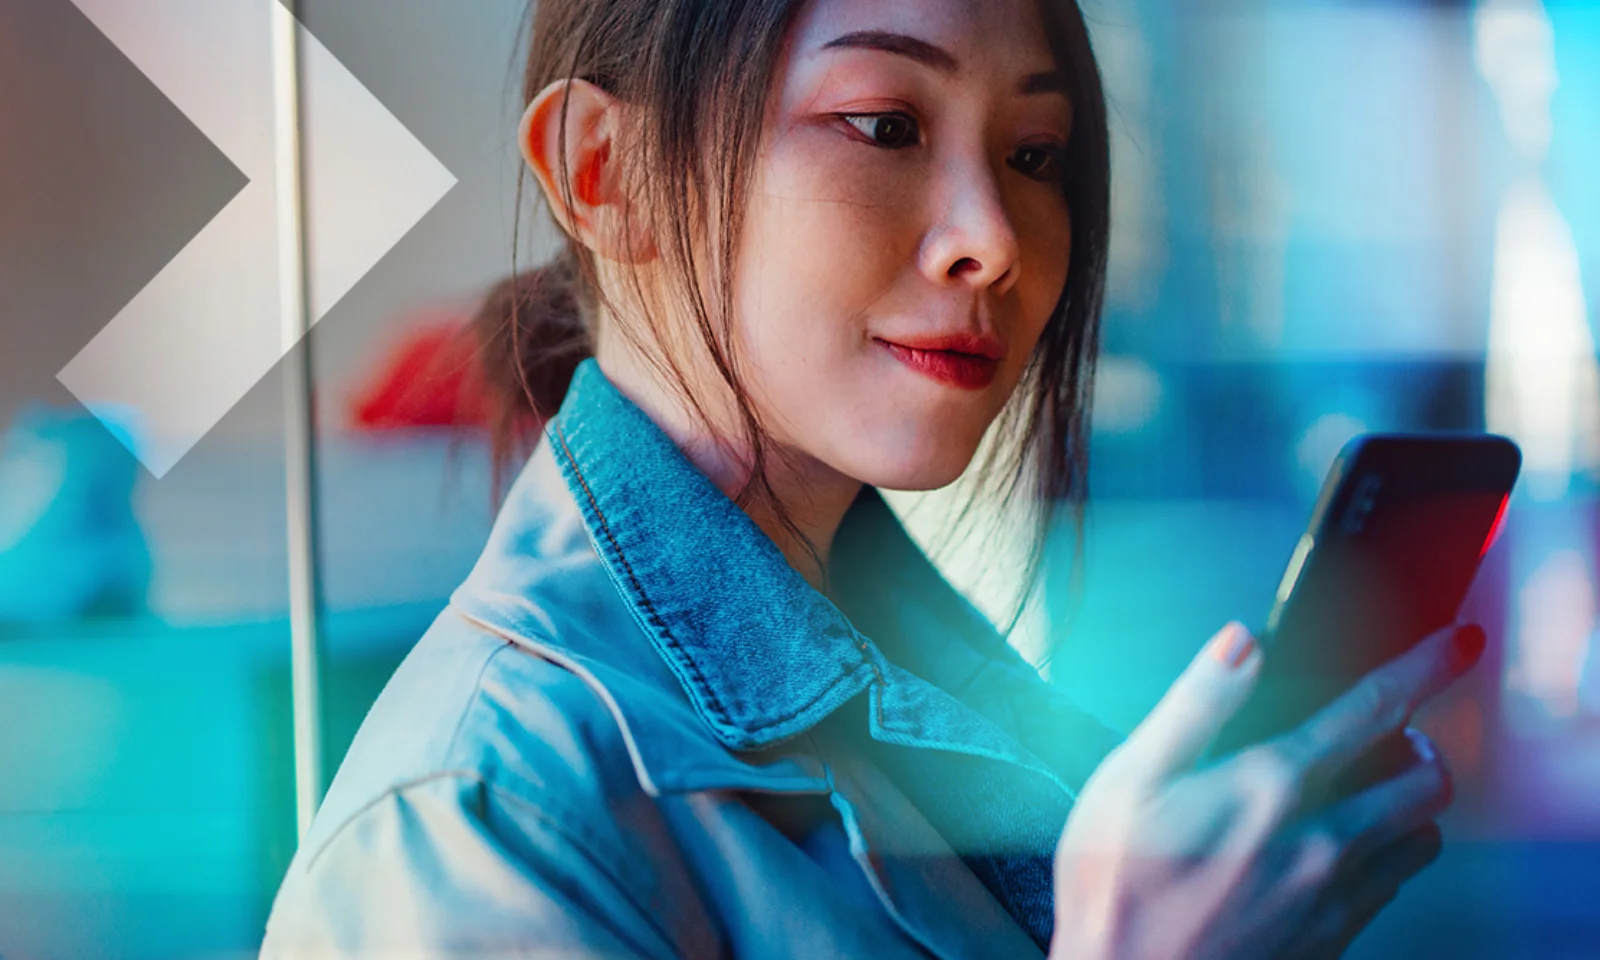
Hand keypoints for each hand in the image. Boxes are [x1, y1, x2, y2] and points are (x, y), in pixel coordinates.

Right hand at [1050, 620, 1485, 959]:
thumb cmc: (1115, 890)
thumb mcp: (1127, 779)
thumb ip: (1194, 704)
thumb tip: (1239, 641)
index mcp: (1272, 786)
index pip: (1375, 708)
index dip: (1426, 665)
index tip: (1459, 641)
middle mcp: (1322, 840)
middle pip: (1427, 778)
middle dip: (1421, 741)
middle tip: (1388, 731)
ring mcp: (1336, 896)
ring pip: (1423, 836)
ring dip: (1410, 802)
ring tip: (1368, 790)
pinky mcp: (1335, 938)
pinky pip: (1393, 886)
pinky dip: (1385, 854)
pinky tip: (1338, 850)